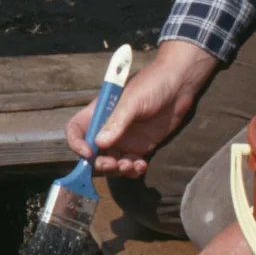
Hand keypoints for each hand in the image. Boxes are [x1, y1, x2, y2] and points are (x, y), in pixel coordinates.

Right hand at [64, 39, 216, 177]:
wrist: (179, 85)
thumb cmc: (152, 85)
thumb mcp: (133, 101)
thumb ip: (117, 121)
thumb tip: (99, 143)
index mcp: (99, 113)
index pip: (76, 129)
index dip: (77, 143)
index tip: (88, 153)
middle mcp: (108, 128)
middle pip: (92, 153)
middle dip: (100, 163)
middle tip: (113, 165)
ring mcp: (124, 139)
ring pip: (111, 162)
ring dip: (117, 170)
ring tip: (130, 166)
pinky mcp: (140, 146)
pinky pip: (130, 165)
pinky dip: (133, 170)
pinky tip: (142, 165)